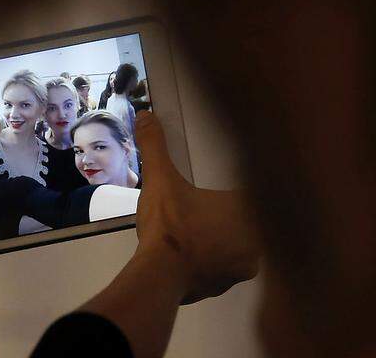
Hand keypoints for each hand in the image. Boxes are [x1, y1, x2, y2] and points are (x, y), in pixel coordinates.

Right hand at [134, 110, 259, 303]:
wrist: (159, 274)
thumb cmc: (169, 223)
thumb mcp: (160, 180)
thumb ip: (155, 147)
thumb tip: (145, 114)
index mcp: (246, 210)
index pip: (256, 194)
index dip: (240, 191)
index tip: (225, 191)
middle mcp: (254, 241)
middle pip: (249, 223)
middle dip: (231, 217)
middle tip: (208, 210)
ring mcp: (240, 267)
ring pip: (238, 248)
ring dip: (222, 241)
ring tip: (199, 232)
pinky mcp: (223, 287)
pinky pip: (223, 268)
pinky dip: (210, 262)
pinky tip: (192, 254)